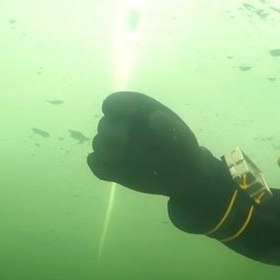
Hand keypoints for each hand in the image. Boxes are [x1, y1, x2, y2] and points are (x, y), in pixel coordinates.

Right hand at [87, 91, 206, 197]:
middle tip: (122, 139)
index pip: (119, 102)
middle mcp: (123, 127)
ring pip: (99, 144)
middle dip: (109, 130)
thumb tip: (155, 117)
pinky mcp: (111, 167)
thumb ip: (171, 128)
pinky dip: (98, 166)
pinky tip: (112, 171)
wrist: (182, 177)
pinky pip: (96, 164)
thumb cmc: (183, 152)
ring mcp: (116, 148)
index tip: (114, 110)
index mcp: (138, 113)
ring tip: (118, 155)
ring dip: (104, 149)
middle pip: (106, 124)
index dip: (116, 104)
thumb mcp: (184, 141)